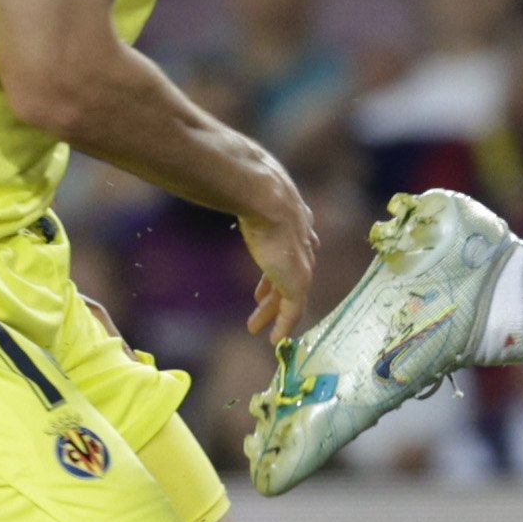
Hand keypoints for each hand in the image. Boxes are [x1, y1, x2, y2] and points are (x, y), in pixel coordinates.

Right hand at [240, 181, 322, 344]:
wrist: (266, 197)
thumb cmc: (251, 190)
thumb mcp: (248, 193)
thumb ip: (241, 196)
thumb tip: (219, 181)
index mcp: (295, 224)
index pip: (288, 253)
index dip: (273, 271)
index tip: (261, 287)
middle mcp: (303, 245)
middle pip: (289, 276)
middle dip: (272, 293)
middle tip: (257, 305)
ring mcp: (303, 265)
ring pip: (288, 296)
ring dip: (270, 313)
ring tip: (253, 327)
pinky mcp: (298, 282)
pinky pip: (292, 312)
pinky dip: (282, 325)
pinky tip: (274, 339)